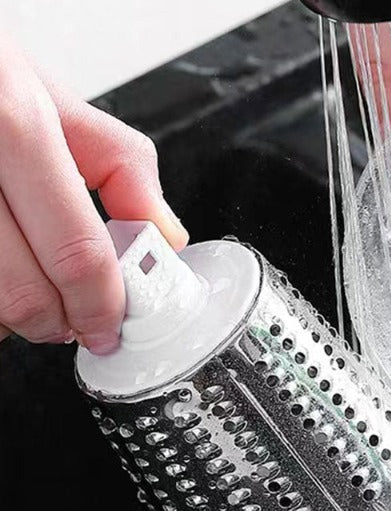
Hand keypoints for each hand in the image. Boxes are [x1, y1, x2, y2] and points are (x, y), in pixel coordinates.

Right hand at [0, 31, 187, 353]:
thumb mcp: (50, 96)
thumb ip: (120, 165)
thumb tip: (165, 233)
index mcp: (12, 123)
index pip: (77, 250)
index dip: (102, 304)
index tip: (112, 324)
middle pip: (25, 292)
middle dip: (61, 322)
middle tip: (76, 322)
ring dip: (17, 318)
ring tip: (35, 292)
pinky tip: (0, 274)